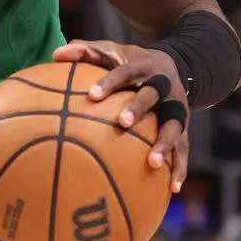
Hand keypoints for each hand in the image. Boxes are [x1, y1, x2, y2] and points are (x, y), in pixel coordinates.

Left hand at [52, 39, 188, 193]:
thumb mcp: (111, 51)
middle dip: (138, 108)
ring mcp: (176, 107)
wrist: (175, 64)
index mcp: (142, 66)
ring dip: (164, 143)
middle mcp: (162, 86)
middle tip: (122, 123)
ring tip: (152, 163)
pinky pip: (184, 148)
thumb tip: (55, 54)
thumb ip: (85, 51)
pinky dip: (180, 167)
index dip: (110, 82)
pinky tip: (172, 189)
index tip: (93, 95)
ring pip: (174, 124)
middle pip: (151, 95)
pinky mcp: (185, 126)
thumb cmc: (129, 62)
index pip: (125, 72)